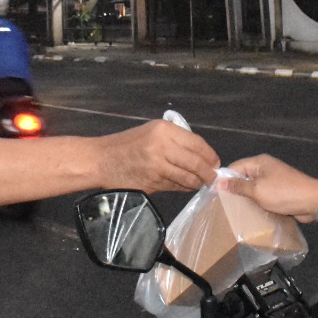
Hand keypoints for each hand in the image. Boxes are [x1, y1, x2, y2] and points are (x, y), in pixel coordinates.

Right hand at [102, 119, 218, 192]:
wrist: (101, 160)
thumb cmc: (126, 144)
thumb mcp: (151, 132)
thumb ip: (174, 140)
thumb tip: (200, 155)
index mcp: (164, 130)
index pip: (197, 143)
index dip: (210, 155)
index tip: (215, 162)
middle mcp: (162, 146)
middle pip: (196, 162)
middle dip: (208, 172)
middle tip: (213, 177)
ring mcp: (158, 166)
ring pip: (187, 177)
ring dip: (198, 182)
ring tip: (202, 183)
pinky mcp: (153, 182)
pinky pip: (176, 186)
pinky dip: (184, 187)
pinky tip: (187, 186)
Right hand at [221, 154, 317, 222]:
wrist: (312, 202)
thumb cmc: (283, 193)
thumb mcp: (257, 189)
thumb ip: (238, 186)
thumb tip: (219, 182)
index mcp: (259, 163)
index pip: (235, 167)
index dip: (224, 178)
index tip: (213, 193)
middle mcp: (265, 169)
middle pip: (244, 178)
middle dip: (234, 190)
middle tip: (221, 204)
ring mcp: (273, 181)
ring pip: (253, 189)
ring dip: (246, 199)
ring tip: (232, 211)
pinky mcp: (280, 193)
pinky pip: (263, 197)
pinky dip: (257, 204)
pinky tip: (249, 214)